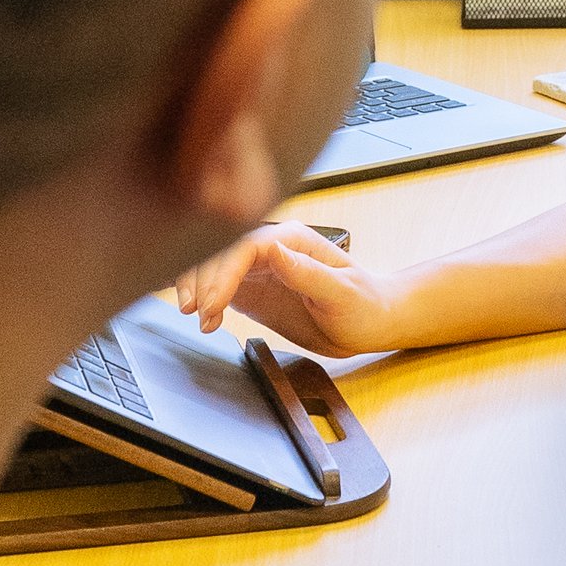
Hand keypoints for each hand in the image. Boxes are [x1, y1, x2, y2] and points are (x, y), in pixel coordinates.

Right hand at [174, 221, 406, 356]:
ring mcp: (260, 270)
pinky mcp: (254, 291)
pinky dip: (205, 301)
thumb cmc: (366, 306)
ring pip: (214, 269)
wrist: (371, 325)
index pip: (244, 246)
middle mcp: (272, 249)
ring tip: (195, 316)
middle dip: (201, 280)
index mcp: (292, 240)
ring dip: (198, 290)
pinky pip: (220, 290)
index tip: (213, 302)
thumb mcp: (342, 292)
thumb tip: (272, 251)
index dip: (222, 271)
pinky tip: (203, 319)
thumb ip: (306, 272)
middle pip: (220, 254)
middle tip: (194, 311)